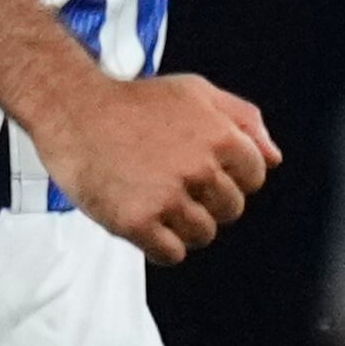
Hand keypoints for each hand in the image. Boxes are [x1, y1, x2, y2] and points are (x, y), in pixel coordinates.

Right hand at [42, 71, 280, 261]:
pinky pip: (170, 254)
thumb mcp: (195, 91)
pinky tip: (142, 220)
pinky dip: (159, 246)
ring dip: (181, 225)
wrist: (71, 107)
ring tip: (153, 199)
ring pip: (202, 235)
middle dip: (205, 201)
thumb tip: (273, 157)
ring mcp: (167, 197)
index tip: (200, 171)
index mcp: (220, 137)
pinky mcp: (137, 221)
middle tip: (171, 183)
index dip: (228, 176)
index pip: (254, 178)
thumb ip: (243, 119)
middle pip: (230, 211)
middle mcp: (198, 168)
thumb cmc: (130, 101)